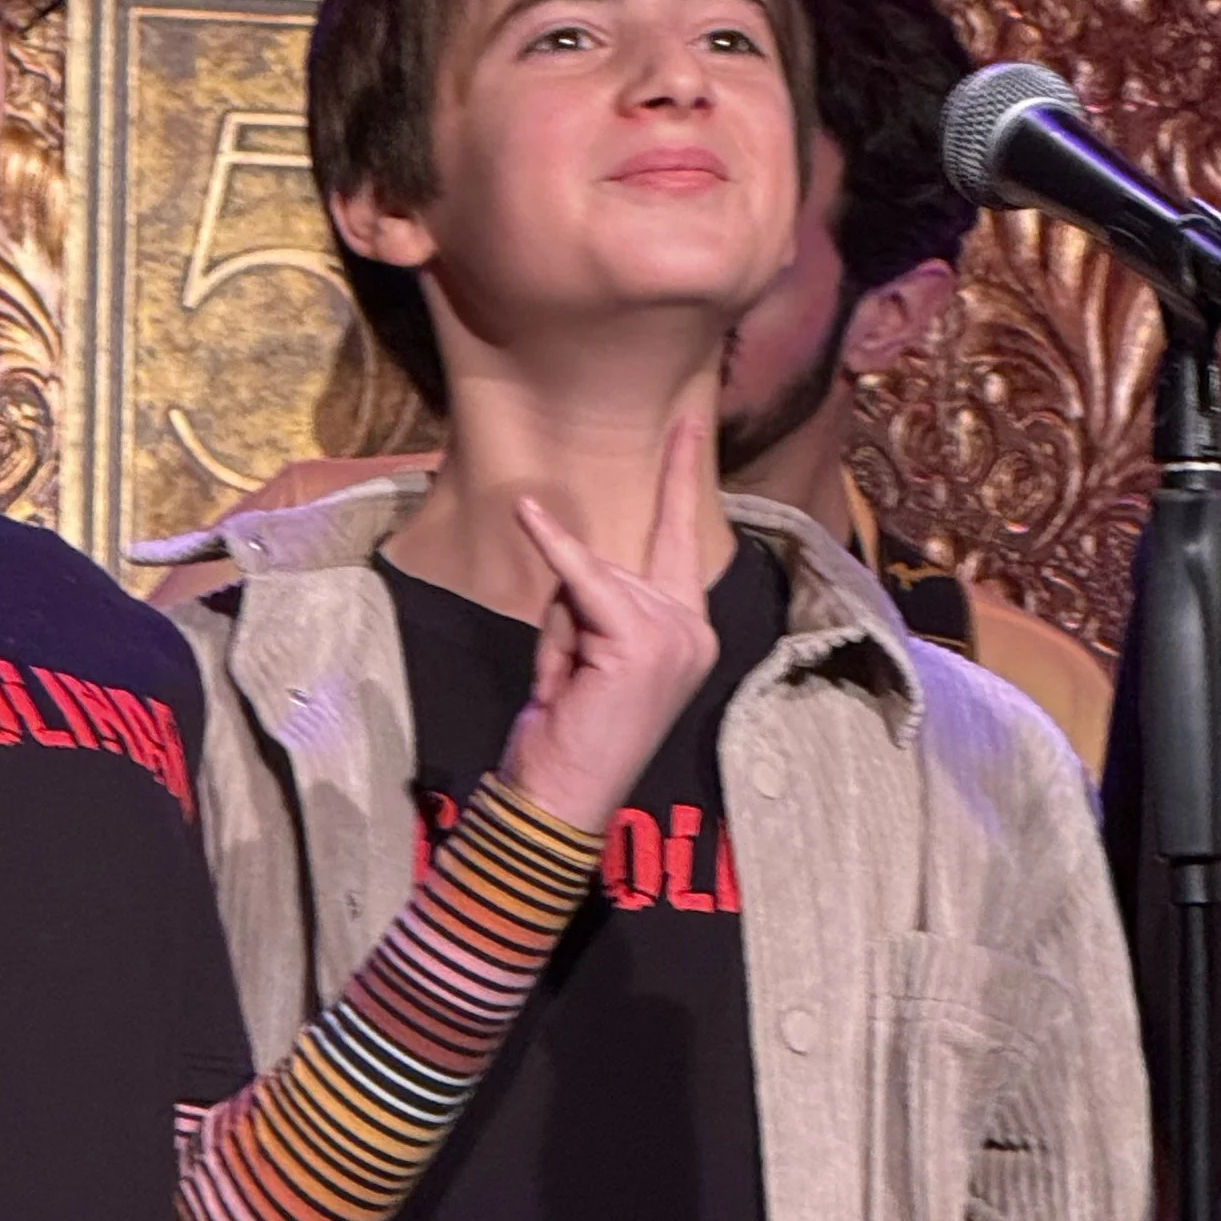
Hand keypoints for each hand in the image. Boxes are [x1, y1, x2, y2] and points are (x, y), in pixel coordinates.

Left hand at [497, 413, 718, 835]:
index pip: (680, 538)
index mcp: (690, 632)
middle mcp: (692, 631)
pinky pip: (584, 581)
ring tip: (567, 691)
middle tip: (573, 685)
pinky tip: (528, 515)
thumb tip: (573, 571)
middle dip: (572, 612)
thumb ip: (595, 604)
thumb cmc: (569, 735)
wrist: (563, 799)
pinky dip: (555, 551)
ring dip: (559, 632)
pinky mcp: (639, 642)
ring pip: (589, 582)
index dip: (682, 477)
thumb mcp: (587, 655)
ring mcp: (673, 637)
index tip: (689, 421)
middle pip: (615, 566)